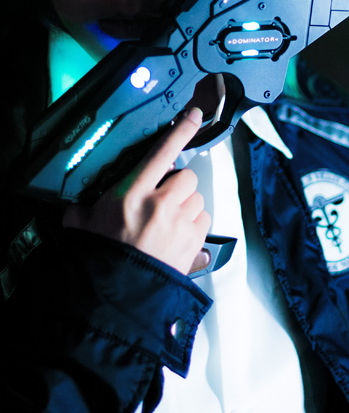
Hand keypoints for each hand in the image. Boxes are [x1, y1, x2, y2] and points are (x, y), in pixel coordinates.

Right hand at [63, 107, 211, 274]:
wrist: (115, 298)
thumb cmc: (98, 258)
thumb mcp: (81, 224)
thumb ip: (84, 206)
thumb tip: (79, 202)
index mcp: (132, 193)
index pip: (162, 152)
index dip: (181, 130)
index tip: (195, 114)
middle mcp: (161, 205)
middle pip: (187, 176)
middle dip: (178, 185)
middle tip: (162, 200)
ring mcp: (181, 225)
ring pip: (198, 199)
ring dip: (187, 206)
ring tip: (167, 223)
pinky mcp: (194, 244)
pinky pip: (205, 222)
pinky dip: (194, 226)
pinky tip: (177, 237)